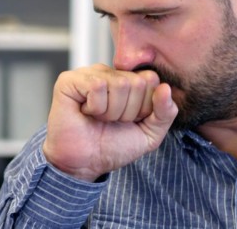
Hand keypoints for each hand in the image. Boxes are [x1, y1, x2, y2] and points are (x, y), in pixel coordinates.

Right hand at [42, 64, 177, 181]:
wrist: (85, 164)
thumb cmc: (114, 146)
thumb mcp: (150, 133)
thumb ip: (165, 112)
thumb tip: (165, 88)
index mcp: (130, 80)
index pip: (152, 79)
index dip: (144, 106)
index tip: (130, 120)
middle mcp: (111, 72)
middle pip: (137, 82)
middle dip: (128, 111)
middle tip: (111, 121)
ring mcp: (90, 73)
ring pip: (119, 84)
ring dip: (111, 112)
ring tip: (99, 118)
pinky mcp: (70, 80)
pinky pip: (97, 86)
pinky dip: (95, 108)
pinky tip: (86, 112)